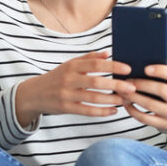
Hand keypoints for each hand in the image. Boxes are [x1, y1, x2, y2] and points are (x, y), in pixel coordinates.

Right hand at [15, 51, 136, 126]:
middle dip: (115, 85)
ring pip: (93, 98)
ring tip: (125, 100)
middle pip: (96, 82)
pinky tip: (113, 111)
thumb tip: (107, 53)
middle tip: (132, 87)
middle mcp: (69, 79)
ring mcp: (66, 95)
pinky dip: (102, 111)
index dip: (113, 66)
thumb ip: (88, 58)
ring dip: (111, 99)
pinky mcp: (66, 108)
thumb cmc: (56, 77)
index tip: (128, 69)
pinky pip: (87, 111)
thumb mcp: (69, 65)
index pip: (95, 64)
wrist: (34, 94)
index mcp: (72, 66)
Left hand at [122, 64, 166, 154]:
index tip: (145, 69)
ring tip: (122, 92)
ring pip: (151, 105)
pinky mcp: (165, 125)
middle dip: (142, 84)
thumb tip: (137, 69)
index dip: (160, 71)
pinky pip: (145, 118)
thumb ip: (162, 78)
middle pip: (161, 90)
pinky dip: (133, 111)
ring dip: (134, 97)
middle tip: (127, 81)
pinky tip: (126, 104)